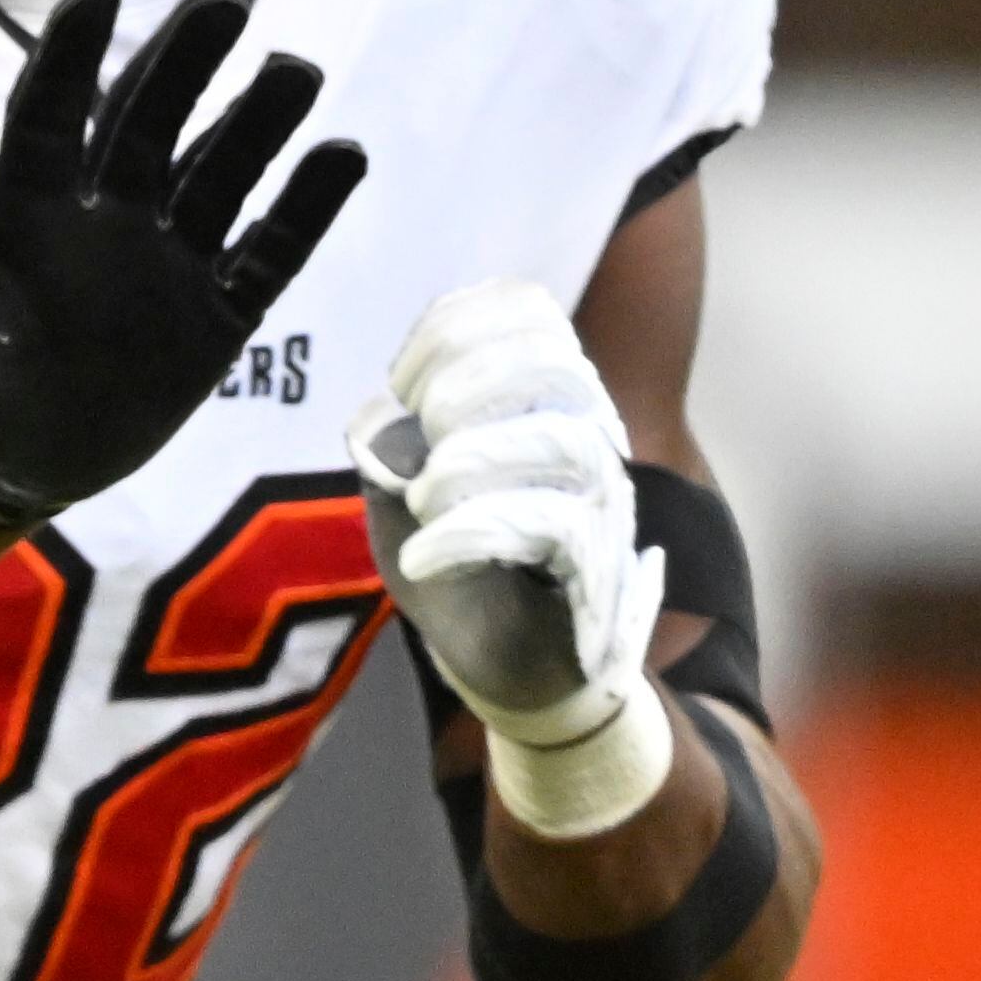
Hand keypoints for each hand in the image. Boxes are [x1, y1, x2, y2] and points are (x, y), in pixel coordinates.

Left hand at [0, 0, 366, 532]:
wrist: (9, 468)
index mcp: (24, 219)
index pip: (49, 120)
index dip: (68, 61)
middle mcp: (103, 221)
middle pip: (147, 122)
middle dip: (181, 64)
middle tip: (223, 7)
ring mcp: (165, 263)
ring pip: (216, 173)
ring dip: (256, 121)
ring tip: (294, 69)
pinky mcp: (214, 316)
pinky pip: (268, 252)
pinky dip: (304, 208)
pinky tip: (342, 155)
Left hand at [351, 278, 671, 839]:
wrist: (506, 666)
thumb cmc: (458, 564)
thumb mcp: (398, 490)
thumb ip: (388, 439)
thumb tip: (380, 417)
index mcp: (542, 397)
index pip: (528, 314)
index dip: (456, 327)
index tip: (399, 380)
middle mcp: (586, 436)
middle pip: (556, 364)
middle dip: (466, 381)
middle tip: (416, 425)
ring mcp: (601, 502)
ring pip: (562, 443)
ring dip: (472, 460)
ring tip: (422, 496)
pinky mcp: (595, 570)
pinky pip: (551, 527)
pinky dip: (474, 532)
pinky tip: (425, 554)